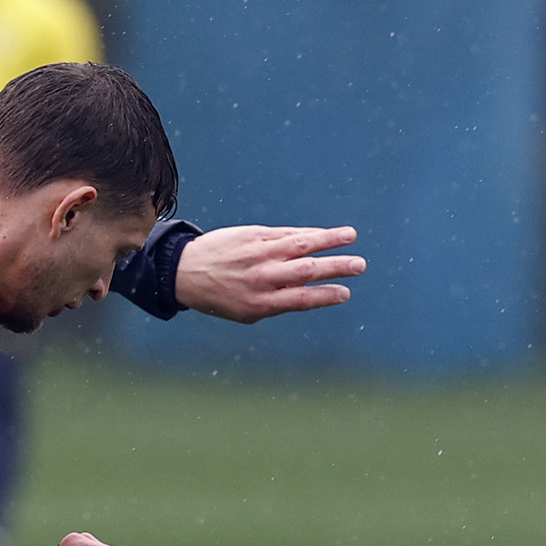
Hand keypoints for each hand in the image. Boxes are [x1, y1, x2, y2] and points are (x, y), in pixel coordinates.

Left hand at [174, 226, 364, 322]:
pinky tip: (325, 234)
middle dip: (336, 267)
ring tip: (351, 236)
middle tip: (360, 265)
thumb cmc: (221, 296)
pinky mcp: (254, 235)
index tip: (346, 293)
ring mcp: (259, 254)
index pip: (301, 299)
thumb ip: (276, 303)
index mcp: (261, 303)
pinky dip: (308, 233)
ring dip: (328, 240)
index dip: (326, 296)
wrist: (185, 271)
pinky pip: (286, 233)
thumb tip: (312, 294)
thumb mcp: (245, 311)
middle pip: (306, 271)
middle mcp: (262, 278)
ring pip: (299, 244)